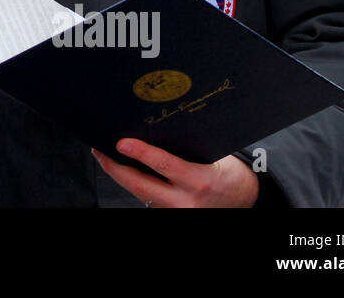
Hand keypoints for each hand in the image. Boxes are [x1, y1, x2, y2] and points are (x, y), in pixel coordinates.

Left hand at [92, 139, 258, 207]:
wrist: (244, 200)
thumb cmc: (228, 175)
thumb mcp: (215, 157)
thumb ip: (187, 148)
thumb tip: (156, 128)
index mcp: (200, 180)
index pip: (165, 165)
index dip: (141, 152)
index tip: (122, 142)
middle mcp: (186, 201)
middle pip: (140, 185)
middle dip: (115, 167)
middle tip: (99, 150)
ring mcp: (177, 212)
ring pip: (140, 194)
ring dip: (120, 176)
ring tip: (106, 156)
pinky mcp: (171, 216)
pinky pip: (147, 200)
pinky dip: (134, 184)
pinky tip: (125, 171)